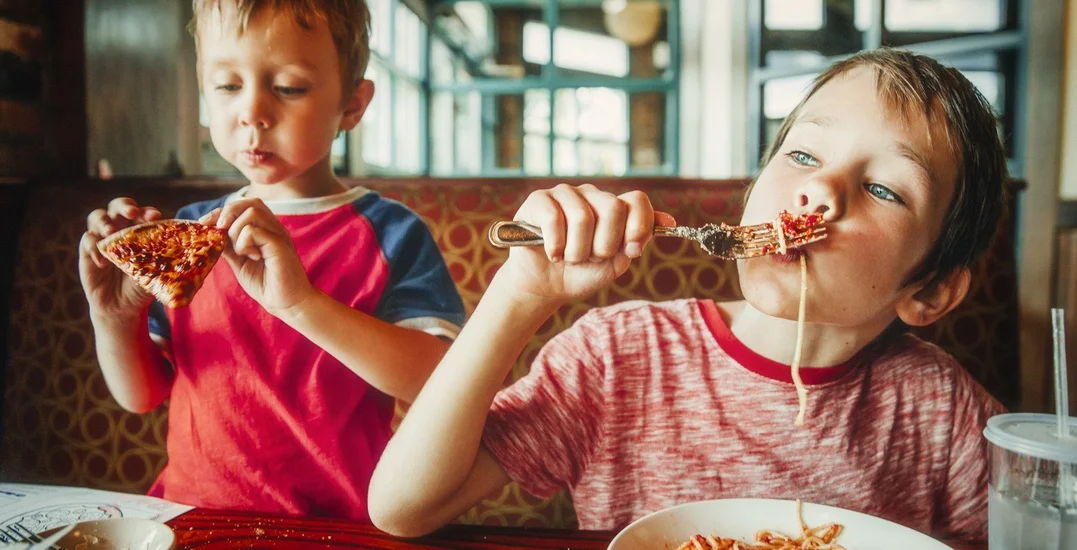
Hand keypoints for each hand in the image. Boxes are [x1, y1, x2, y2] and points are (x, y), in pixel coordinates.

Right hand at [79, 198, 161, 318]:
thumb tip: (197, 241)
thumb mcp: (159, 272)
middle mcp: (120, 229)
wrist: (123, 307)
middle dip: (124, 206)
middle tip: (132, 212)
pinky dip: (94, 248)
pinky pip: (87, 241)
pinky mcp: (87, 251)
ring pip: (97, 217)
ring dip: (104, 221)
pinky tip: (103, 262)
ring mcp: (102, 238)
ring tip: (111, 232)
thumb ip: (172, 257)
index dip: (147, 212)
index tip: (155, 216)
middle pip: (118, 206)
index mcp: (139, 230)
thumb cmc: (143, 285)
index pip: (142, 214)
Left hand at [200, 198, 315, 313]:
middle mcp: (274, 228)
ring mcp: (278, 235)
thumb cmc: (266, 284)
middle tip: (219, 232)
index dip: (221, 211)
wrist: (287, 303)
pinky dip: (244, 243)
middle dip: (227, 213)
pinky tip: (251, 257)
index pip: (244, 206)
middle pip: (249, 203)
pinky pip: (254, 231)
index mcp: (266, 229)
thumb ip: (229, 246)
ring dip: (236, 231)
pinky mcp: (279, 246)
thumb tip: (210, 233)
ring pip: (251, 212)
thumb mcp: (239, 262)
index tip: (205, 224)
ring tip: (241, 252)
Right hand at [499, 183, 653, 305]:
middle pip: (613, 208)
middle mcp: (592, 195)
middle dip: (604, 245)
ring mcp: (565, 194)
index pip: (637, 201)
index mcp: (614, 207)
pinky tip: (552, 254)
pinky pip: (554, 218)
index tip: (631, 251)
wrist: (545, 287)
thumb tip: (669, 222)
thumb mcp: (615, 262)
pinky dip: (555, 246)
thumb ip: (636, 241)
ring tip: (569, 258)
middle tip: (591, 258)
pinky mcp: (539, 200)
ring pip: (582, 217)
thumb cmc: (581, 273)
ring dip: (577, 251)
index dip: (639, 226)